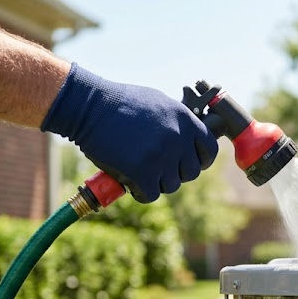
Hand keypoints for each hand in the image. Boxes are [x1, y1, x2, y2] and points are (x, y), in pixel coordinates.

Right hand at [41, 63, 217, 202]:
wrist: (88, 106)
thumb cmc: (119, 103)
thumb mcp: (158, 103)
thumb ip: (177, 122)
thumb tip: (190, 141)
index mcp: (185, 120)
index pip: (209, 150)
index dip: (200, 161)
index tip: (186, 164)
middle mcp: (178, 138)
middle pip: (191, 173)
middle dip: (175, 174)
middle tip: (156, 169)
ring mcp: (161, 156)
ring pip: (171, 185)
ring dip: (155, 182)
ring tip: (138, 170)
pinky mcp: (142, 172)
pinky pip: (151, 195)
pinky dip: (140, 192)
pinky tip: (130, 182)